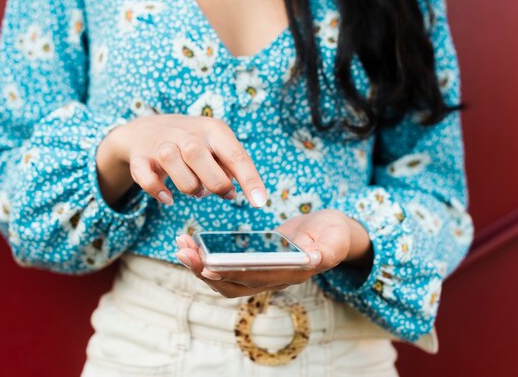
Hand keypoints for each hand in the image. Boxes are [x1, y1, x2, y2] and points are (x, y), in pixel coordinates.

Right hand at [96, 114, 267, 207]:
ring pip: (173, 163)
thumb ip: (229, 167)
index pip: (234, 154)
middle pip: (199, 156)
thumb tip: (233, 192)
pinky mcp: (141, 158)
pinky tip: (168, 198)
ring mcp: (161, 143)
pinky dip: (157, 191)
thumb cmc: (193, 143)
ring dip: (188, 186)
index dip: (249, 179)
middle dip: (214, 183)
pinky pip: (146, 176)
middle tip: (221, 192)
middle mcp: (186, 133)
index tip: (260, 202)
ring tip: (195, 190)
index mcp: (213, 130)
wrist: (146, 130)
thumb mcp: (216, 146)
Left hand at [175, 209, 372, 297]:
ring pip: (224, 279)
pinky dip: (206, 257)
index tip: (207, 263)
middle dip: (204, 270)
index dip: (230, 273)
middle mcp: (271, 280)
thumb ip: (327, 250)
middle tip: (183, 251)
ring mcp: (260, 274)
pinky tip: (193, 242)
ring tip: (181, 246)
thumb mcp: (335, 238)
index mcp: (289, 275)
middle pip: (231, 284)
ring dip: (199, 265)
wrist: (329, 232)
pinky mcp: (252, 263)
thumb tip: (312, 258)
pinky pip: (224, 266)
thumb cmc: (333, 234)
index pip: (255, 279)